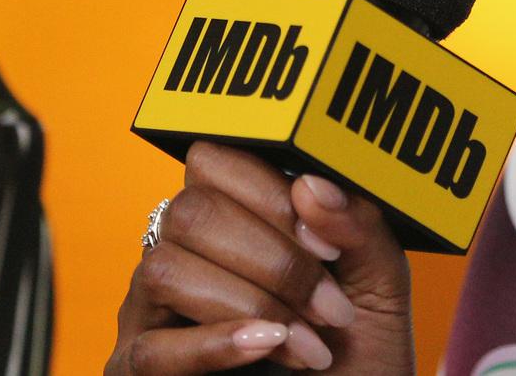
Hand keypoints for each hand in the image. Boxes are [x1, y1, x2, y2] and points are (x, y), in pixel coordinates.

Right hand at [106, 142, 415, 374]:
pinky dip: (215, 344)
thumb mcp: (378, 281)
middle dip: (273, 259)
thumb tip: (311, 185)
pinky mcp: (137, 369)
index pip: (216, 161)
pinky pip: (151, 349)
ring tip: (312, 347)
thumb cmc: (360, 349)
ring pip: (166, 270)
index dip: (273, 194)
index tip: (329, 246)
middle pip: (190, 210)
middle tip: (331, 308)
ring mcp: (150, 311)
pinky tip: (267, 347)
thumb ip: (357, 226)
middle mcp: (181, 252)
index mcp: (231, 215)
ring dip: (252, 305)